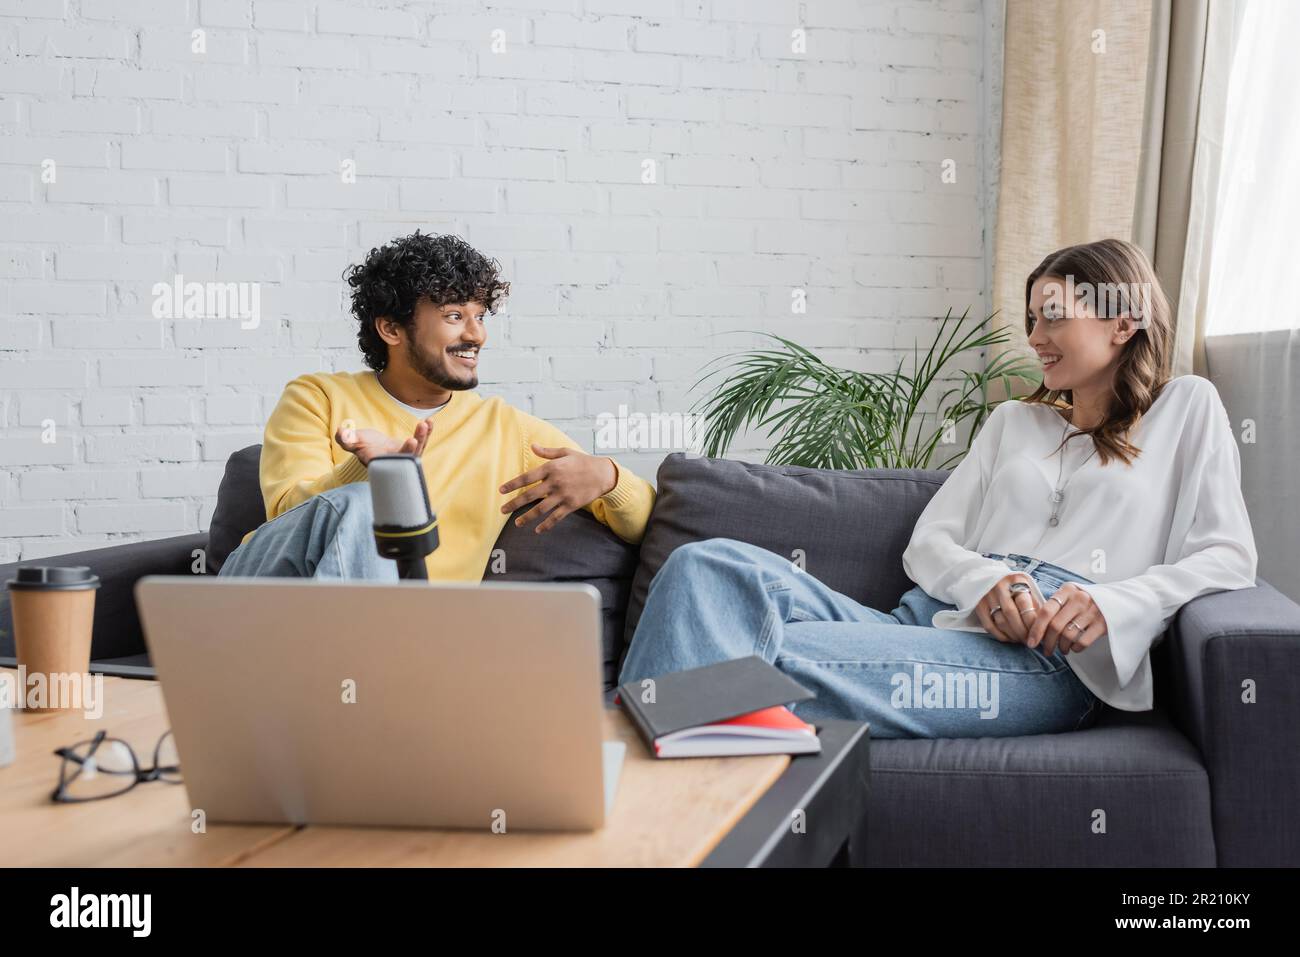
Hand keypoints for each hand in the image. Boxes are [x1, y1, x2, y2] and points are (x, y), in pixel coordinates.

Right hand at [335, 420, 430, 465]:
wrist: (373, 448)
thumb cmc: (361, 445)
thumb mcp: (351, 441)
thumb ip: (345, 438)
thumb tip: (341, 431)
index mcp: (382, 463)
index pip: (394, 462)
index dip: (403, 453)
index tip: (411, 441)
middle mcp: (396, 463)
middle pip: (408, 458)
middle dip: (414, 446)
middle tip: (418, 432)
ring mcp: (406, 457)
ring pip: (418, 450)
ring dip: (423, 437)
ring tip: (425, 423)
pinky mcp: (413, 450)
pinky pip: (422, 442)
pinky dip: (427, 432)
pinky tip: (430, 421)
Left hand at [499, 445, 617, 533]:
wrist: (603, 474)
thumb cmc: (582, 461)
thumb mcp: (565, 452)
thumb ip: (547, 452)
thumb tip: (532, 446)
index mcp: (551, 468)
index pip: (527, 477)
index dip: (513, 484)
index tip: (501, 491)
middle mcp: (555, 482)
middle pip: (530, 495)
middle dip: (514, 504)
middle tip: (502, 510)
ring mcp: (563, 495)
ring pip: (541, 509)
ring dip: (527, 517)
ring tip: (517, 523)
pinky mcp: (571, 505)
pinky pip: (555, 517)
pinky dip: (546, 525)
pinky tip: (537, 530)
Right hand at [975, 573, 1041, 645]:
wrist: (986, 575)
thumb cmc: (1014, 585)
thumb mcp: (1026, 586)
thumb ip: (1035, 602)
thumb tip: (1045, 624)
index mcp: (1015, 580)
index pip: (1024, 604)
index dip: (1032, 622)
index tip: (1038, 632)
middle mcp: (999, 586)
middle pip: (1011, 614)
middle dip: (1022, 631)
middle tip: (1029, 641)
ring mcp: (986, 595)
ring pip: (1000, 621)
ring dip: (1013, 635)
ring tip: (1021, 640)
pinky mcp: (978, 604)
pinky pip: (989, 625)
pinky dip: (1000, 635)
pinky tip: (1009, 638)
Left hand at [1025, 582, 1107, 655]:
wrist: (1118, 600)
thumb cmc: (1086, 601)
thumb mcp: (1070, 596)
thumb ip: (1054, 606)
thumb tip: (1033, 629)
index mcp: (1067, 590)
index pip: (1046, 611)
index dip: (1036, 629)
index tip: (1031, 642)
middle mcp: (1080, 599)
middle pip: (1055, 626)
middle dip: (1047, 642)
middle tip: (1046, 650)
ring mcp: (1093, 611)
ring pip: (1068, 635)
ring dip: (1061, 647)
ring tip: (1062, 649)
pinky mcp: (1103, 623)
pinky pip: (1083, 641)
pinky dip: (1075, 648)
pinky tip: (1074, 648)